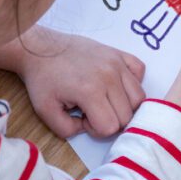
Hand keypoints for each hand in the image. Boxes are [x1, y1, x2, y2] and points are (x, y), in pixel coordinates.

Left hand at [9, 27, 146, 138]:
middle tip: (90, 109)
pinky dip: (132, 83)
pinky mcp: (119, 53)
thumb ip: (68, 130)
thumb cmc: (42, 80)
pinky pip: (140, 71)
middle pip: (127, 115)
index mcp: (90, 91)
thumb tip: (88, 127)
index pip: (110, 127)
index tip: (81, 117)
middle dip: (109, 119)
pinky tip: (115, 85)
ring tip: (103, 99)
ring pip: (139, 97)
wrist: (40, 49)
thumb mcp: (46, 112)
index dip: (96, 129)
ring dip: (123, 105)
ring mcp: (117, 62)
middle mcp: (109, 76)